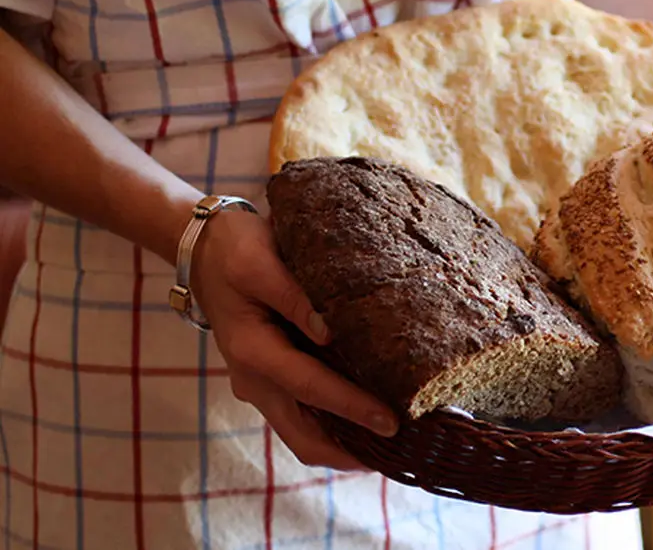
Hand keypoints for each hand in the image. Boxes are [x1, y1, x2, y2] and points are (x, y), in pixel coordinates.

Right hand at [190, 209, 398, 469]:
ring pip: (304, 434)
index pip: (310, 389)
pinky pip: (303, 416)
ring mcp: (260, 385)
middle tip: (400, 453)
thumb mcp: (262, 264)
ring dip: (344, 444)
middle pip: (304, 438)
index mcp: (252, 352)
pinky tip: (368, 420)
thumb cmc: (235, 250)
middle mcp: (254, 380)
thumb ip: (295, 297)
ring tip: (392, 446)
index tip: (392, 422)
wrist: (202, 250)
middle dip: (350, 452)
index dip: (352, 408)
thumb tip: (330, 331)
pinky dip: (334, 426)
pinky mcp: (270, 379)